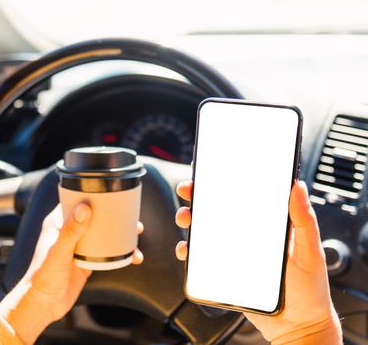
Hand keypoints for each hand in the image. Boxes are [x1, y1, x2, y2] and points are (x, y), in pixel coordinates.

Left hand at [0, 203, 143, 343]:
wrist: (43, 304)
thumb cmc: (42, 277)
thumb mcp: (58, 252)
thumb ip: (70, 231)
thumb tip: (84, 208)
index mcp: (57, 223)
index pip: (76, 201)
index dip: (93, 195)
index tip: (110, 193)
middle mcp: (69, 231)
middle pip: (95, 216)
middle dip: (114, 215)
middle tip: (131, 216)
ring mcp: (79, 246)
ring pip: (104, 233)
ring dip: (120, 233)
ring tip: (136, 234)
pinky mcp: (87, 260)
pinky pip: (107, 251)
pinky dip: (120, 252)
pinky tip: (132, 256)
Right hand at [175, 180, 341, 343]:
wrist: (296, 325)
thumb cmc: (308, 290)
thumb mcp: (310, 252)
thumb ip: (304, 221)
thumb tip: (298, 187)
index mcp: (265, 224)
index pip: (242, 195)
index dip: (224, 180)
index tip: (209, 169)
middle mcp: (246, 235)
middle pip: (217, 209)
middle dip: (198, 195)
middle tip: (189, 190)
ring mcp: (232, 252)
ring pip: (204, 230)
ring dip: (189, 219)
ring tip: (186, 218)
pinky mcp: (222, 270)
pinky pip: (200, 257)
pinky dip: (188, 250)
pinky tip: (187, 249)